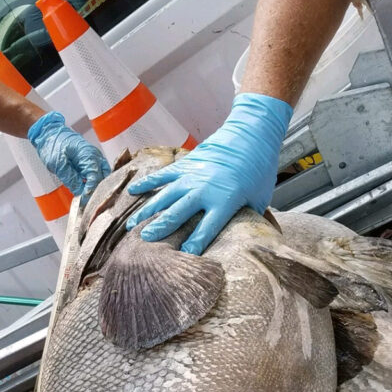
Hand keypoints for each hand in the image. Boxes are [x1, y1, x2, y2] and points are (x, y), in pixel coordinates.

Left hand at [27, 111, 110, 197]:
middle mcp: (95, 156)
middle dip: (96, 191)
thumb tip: (80, 192)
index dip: (90, 191)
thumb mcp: (57, 164)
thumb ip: (70, 178)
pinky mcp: (90, 161)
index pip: (95, 177)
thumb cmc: (52, 144)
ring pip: (102, 177)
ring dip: (96, 188)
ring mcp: (94, 158)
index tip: (84, 202)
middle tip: (86, 203)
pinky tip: (86, 191)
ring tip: (87, 199)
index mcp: (88, 154)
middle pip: (102, 178)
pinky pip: (97, 174)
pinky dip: (93, 183)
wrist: (49, 133)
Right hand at [125, 93, 292, 254]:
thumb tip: (243, 238)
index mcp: (224, 201)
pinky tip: (132, 192)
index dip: (194, 245)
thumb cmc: (258, 169)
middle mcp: (203, 190)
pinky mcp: (185, 164)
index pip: (206, 229)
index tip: (182, 256)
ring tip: (131, 225)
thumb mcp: (259, 198)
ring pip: (164, 196)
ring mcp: (191, 176)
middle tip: (145, 239)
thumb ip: (247, 218)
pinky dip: (147, 183)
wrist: (251, 134)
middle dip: (161, 227)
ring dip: (147, 211)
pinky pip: (162, 175)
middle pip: (178, 213)